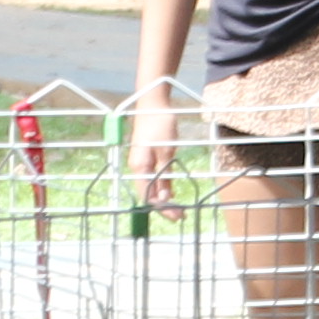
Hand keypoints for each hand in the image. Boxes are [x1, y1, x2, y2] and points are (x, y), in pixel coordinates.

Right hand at [127, 88, 182, 214]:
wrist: (153, 103)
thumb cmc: (159, 124)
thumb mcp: (166, 151)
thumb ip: (164, 174)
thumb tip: (164, 197)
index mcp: (139, 167)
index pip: (149, 195)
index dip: (163, 208)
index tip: (178, 215)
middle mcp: (137, 168)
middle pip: (149, 193)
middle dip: (164, 206)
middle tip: (181, 215)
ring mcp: (141, 163)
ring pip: (151, 187)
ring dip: (164, 198)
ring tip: (178, 208)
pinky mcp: (147, 158)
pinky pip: (153, 177)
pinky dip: (162, 187)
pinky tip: (172, 194)